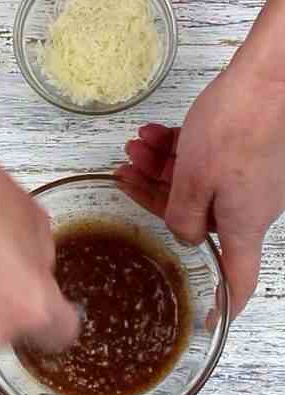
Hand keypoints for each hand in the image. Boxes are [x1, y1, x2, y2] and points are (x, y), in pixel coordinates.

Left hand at [115, 58, 284, 318]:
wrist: (273, 73)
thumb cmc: (236, 125)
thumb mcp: (193, 179)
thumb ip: (182, 216)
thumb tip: (186, 236)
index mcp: (242, 222)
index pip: (237, 277)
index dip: (226, 304)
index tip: (212, 322)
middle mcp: (252, 204)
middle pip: (198, 216)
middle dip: (155, 196)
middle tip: (123, 173)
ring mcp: (253, 176)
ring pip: (197, 183)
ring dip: (160, 167)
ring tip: (133, 147)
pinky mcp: (251, 149)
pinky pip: (209, 160)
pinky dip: (180, 150)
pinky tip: (153, 134)